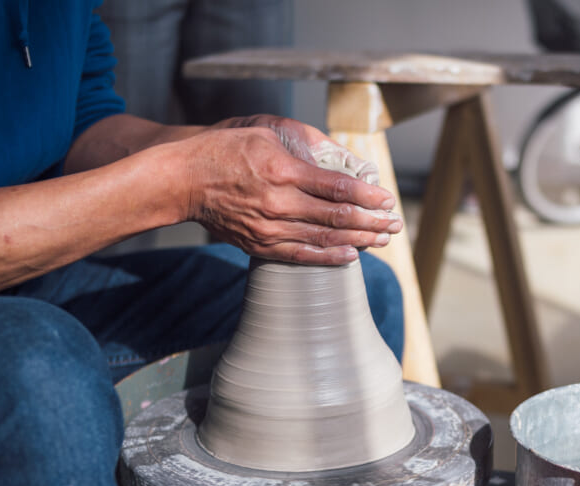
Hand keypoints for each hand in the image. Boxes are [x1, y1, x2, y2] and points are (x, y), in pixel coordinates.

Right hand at [185, 117, 399, 263]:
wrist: (184, 181)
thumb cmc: (225, 152)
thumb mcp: (266, 134)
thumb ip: (305, 148)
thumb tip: (343, 163)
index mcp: (283, 171)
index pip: (338, 187)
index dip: (368, 196)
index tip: (387, 199)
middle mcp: (279, 203)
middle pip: (338, 216)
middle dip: (372, 222)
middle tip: (395, 224)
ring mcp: (270, 228)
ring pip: (325, 238)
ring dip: (359, 240)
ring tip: (382, 240)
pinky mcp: (261, 245)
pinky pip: (302, 255)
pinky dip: (329, 257)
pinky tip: (351, 256)